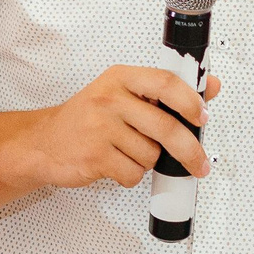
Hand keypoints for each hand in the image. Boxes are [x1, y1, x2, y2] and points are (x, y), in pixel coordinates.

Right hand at [0, 67, 222, 191]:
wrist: (43, 142)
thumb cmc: (87, 119)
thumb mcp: (122, 95)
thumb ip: (165, 93)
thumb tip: (210, 86)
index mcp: (120, 78)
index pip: (165, 83)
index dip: (191, 101)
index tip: (203, 117)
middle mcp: (110, 99)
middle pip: (165, 127)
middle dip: (189, 151)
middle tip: (200, 164)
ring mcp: (100, 128)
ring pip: (150, 155)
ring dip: (145, 161)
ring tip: (125, 152)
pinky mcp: (94, 156)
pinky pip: (133, 173)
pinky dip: (130, 175)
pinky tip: (114, 164)